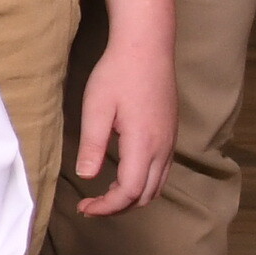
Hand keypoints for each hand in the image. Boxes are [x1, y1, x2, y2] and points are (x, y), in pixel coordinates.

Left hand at [71, 24, 178, 217]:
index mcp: (144, 144)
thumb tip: (86, 176)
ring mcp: (170, 141)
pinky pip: (161, 171)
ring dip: (132, 197)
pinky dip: (143, 183)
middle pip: (146, 196)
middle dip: (118, 208)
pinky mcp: (171, 134)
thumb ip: (92, 146)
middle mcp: (163, 147)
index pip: (129, 192)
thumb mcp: (96, 108)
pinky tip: (122, 175)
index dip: (107, 207)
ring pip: (157, 186)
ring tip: (104, 195)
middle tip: (91, 206)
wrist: (147, 47)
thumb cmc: (118, 74)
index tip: (84, 208)